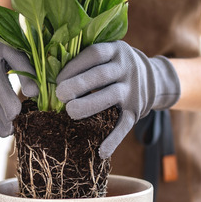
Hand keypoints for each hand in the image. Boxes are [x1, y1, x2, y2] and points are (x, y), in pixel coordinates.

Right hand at [0, 20, 37, 136]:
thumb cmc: (18, 42)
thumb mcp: (29, 44)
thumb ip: (38, 61)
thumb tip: (47, 89)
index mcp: (6, 42)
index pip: (15, 56)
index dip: (23, 74)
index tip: (34, 93)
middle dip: (4, 98)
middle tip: (15, 116)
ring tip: (9, 131)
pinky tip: (3, 131)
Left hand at [55, 41, 179, 158]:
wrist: (152, 78)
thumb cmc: (114, 65)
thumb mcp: (107, 54)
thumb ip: (85, 59)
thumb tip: (48, 73)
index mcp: (115, 50)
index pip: (94, 54)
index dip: (73, 66)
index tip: (57, 79)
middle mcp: (126, 68)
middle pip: (100, 75)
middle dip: (78, 85)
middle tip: (60, 95)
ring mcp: (133, 89)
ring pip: (111, 96)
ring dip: (89, 105)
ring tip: (70, 112)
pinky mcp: (136, 110)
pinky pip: (125, 125)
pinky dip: (114, 139)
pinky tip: (101, 152)